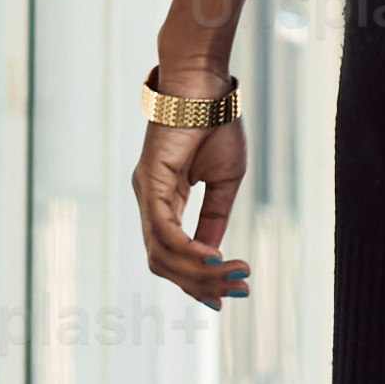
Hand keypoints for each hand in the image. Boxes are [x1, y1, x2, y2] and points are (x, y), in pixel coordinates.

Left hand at [133, 111, 253, 307]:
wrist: (208, 87)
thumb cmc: (216, 125)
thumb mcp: (223, 182)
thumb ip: (215, 217)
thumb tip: (212, 254)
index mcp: (164, 199)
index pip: (170, 254)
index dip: (196, 280)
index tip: (225, 297)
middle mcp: (150, 200)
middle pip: (164, 262)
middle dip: (201, 283)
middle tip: (237, 289)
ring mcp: (147, 193)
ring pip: (162, 254)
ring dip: (198, 272)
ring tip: (234, 275)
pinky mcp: (151, 182)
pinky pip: (164, 230)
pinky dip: (188, 250)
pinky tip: (215, 257)